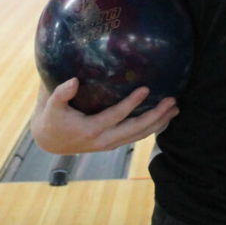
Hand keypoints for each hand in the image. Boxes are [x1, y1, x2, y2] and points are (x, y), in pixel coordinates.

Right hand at [30, 78, 179, 154]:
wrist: (50, 140)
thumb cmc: (52, 118)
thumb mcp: (51, 106)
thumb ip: (61, 94)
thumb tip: (73, 81)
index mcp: (90, 130)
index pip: (116, 116)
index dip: (132, 103)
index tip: (146, 88)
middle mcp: (103, 140)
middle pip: (135, 130)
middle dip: (156, 116)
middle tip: (173, 101)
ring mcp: (110, 144)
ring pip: (139, 136)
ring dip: (159, 123)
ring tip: (175, 109)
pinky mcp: (113, 143)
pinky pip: (136, 137)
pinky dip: (152, 128)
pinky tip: (164, 118)